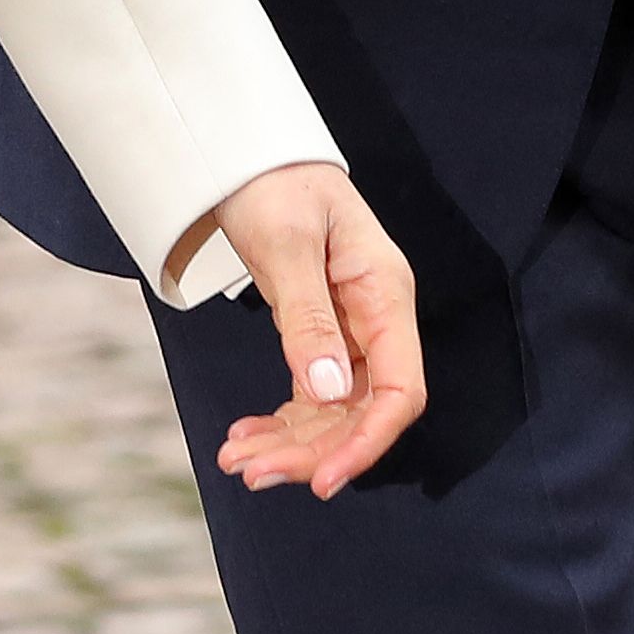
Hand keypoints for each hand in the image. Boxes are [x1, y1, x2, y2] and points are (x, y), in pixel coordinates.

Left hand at [178, 161, 423, 497]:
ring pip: (330, 410)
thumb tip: (329, 392)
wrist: (248, 154)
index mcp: (385, 294)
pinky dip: (278, 420)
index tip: (322, 479)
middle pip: (360, 410)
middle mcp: (374, 319)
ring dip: (288, 442)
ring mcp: (348, 329)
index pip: (399, 390)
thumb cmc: (276, 184)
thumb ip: (309, 317)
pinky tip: (243, 436)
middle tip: (251, 473)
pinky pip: (308, 393)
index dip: (367, 440)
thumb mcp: (289, 245)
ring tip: (235, 461)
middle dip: (311, 449)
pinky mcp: (318, 334)